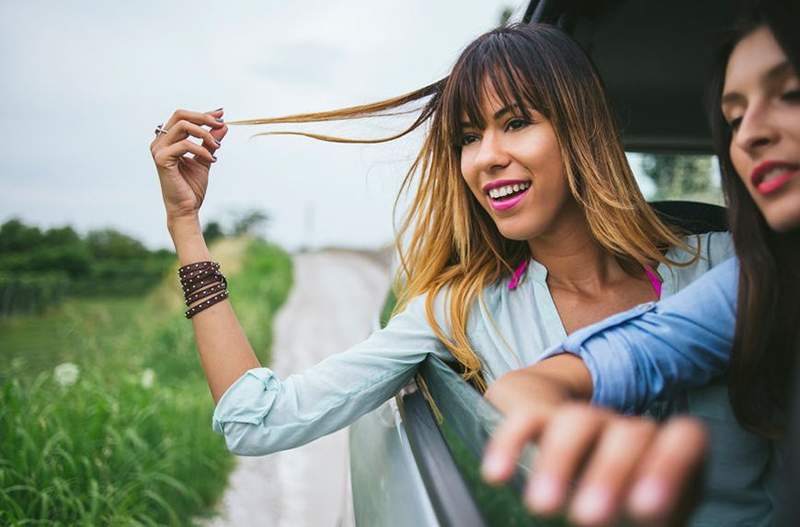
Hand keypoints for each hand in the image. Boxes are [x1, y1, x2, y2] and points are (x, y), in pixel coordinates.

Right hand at [150, 108, 227, 221]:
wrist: (187, 208)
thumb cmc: (192, 186)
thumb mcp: (206, 158)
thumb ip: (211, 142)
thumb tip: (223, 125)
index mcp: (167, 140)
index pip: (183, 118)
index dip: (203, 114)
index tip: (221, 115)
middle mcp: (159, 142)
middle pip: (180, 115)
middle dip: (203, 117)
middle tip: (220, 125)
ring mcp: (158, 149)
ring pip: (182, 126)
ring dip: (204, 133)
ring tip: (217, 147)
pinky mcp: (161, 159)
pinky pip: (185, 144)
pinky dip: (201, 149)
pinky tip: (211, 159)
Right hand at [483, 403, 706, 525]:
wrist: (572, 451)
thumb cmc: (617, 507)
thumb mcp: (637, 516)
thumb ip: (639, 519)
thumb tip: (640, 521)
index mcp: (663, 456)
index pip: (683, 437)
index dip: (669, 464)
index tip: (646, 508)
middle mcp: (625, 431)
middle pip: (628, 434)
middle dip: (609, 474)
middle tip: (591, 517)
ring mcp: (582, 419)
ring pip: (576, 421)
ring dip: (559, 462)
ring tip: (542, 506)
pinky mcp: (538, 415)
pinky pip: (525, 420)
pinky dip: (510, 444)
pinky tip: (496, 475)